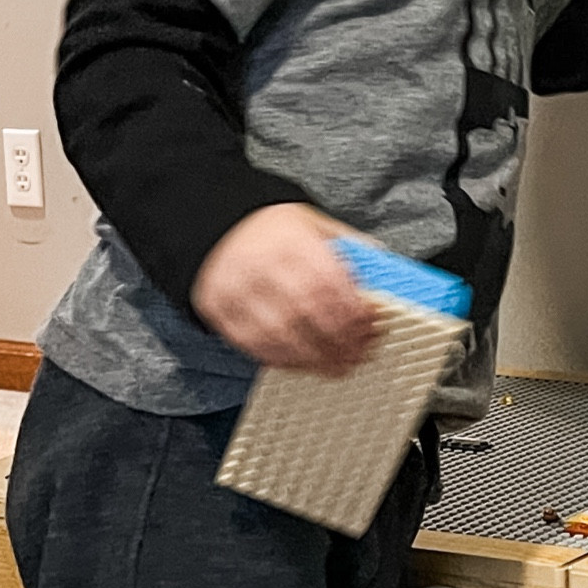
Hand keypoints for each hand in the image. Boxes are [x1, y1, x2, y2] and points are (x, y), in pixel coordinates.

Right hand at [190, 204, 378, 373]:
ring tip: (342, 366)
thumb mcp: (309, 221)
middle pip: (309, 314)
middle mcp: (261, 268)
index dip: (354, 309)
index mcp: (289, 242)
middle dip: (342, 339)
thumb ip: (343, 243)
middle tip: (364, 351)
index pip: (328, 283)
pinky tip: (307, 364)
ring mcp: (237, 293)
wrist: (208, 225)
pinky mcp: (220, 313)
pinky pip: (256, 345)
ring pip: (283, 336)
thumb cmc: (266, 227)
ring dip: (318, 358)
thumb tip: (379, 260)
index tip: (374, 323)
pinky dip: (286, 360)